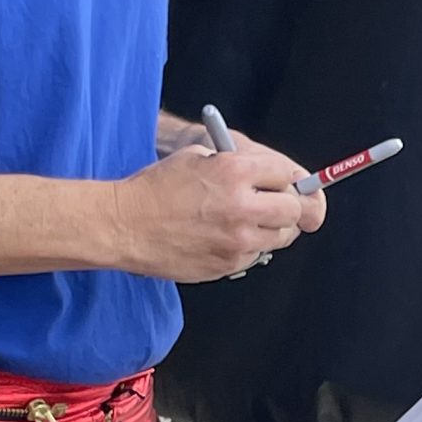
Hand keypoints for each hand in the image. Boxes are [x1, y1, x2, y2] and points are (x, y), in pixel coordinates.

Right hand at [112, 142, 325, 280]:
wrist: (125, 225)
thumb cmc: (155, 189)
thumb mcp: (197, 158)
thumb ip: (236, 164)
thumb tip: (268, 175)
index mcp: (235, 171)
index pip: (289, 174)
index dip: (293, 180)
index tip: (296, 185)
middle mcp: (242, 205)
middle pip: (296, 209)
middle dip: (294, 207)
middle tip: (285, 207)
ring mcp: (238, 239)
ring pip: (282, 236)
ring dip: (275, 229)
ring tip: (251, 221)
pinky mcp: (229, 263)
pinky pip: (258, 255)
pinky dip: (251, 247)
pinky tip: (227, 237)